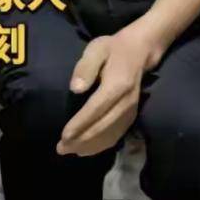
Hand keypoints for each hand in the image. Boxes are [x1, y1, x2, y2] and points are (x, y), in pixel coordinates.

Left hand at [57, 19, 164, 157]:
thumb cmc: (112, 48)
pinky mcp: (132, 116)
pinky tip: (87, 149)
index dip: (79, 125)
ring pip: (110, 134)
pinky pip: (117, 135)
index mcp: (117, 85)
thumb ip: (85, 67)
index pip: (95, 110)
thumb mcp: (96, 49)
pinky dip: (102, 145)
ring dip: (89, 146)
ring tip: (69, 151)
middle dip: (81, 140)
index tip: (63, 136)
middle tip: (60, 148)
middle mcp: (126, 102)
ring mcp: (131, 111)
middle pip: (102, 127)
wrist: (139, 52)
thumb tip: (75, 89)